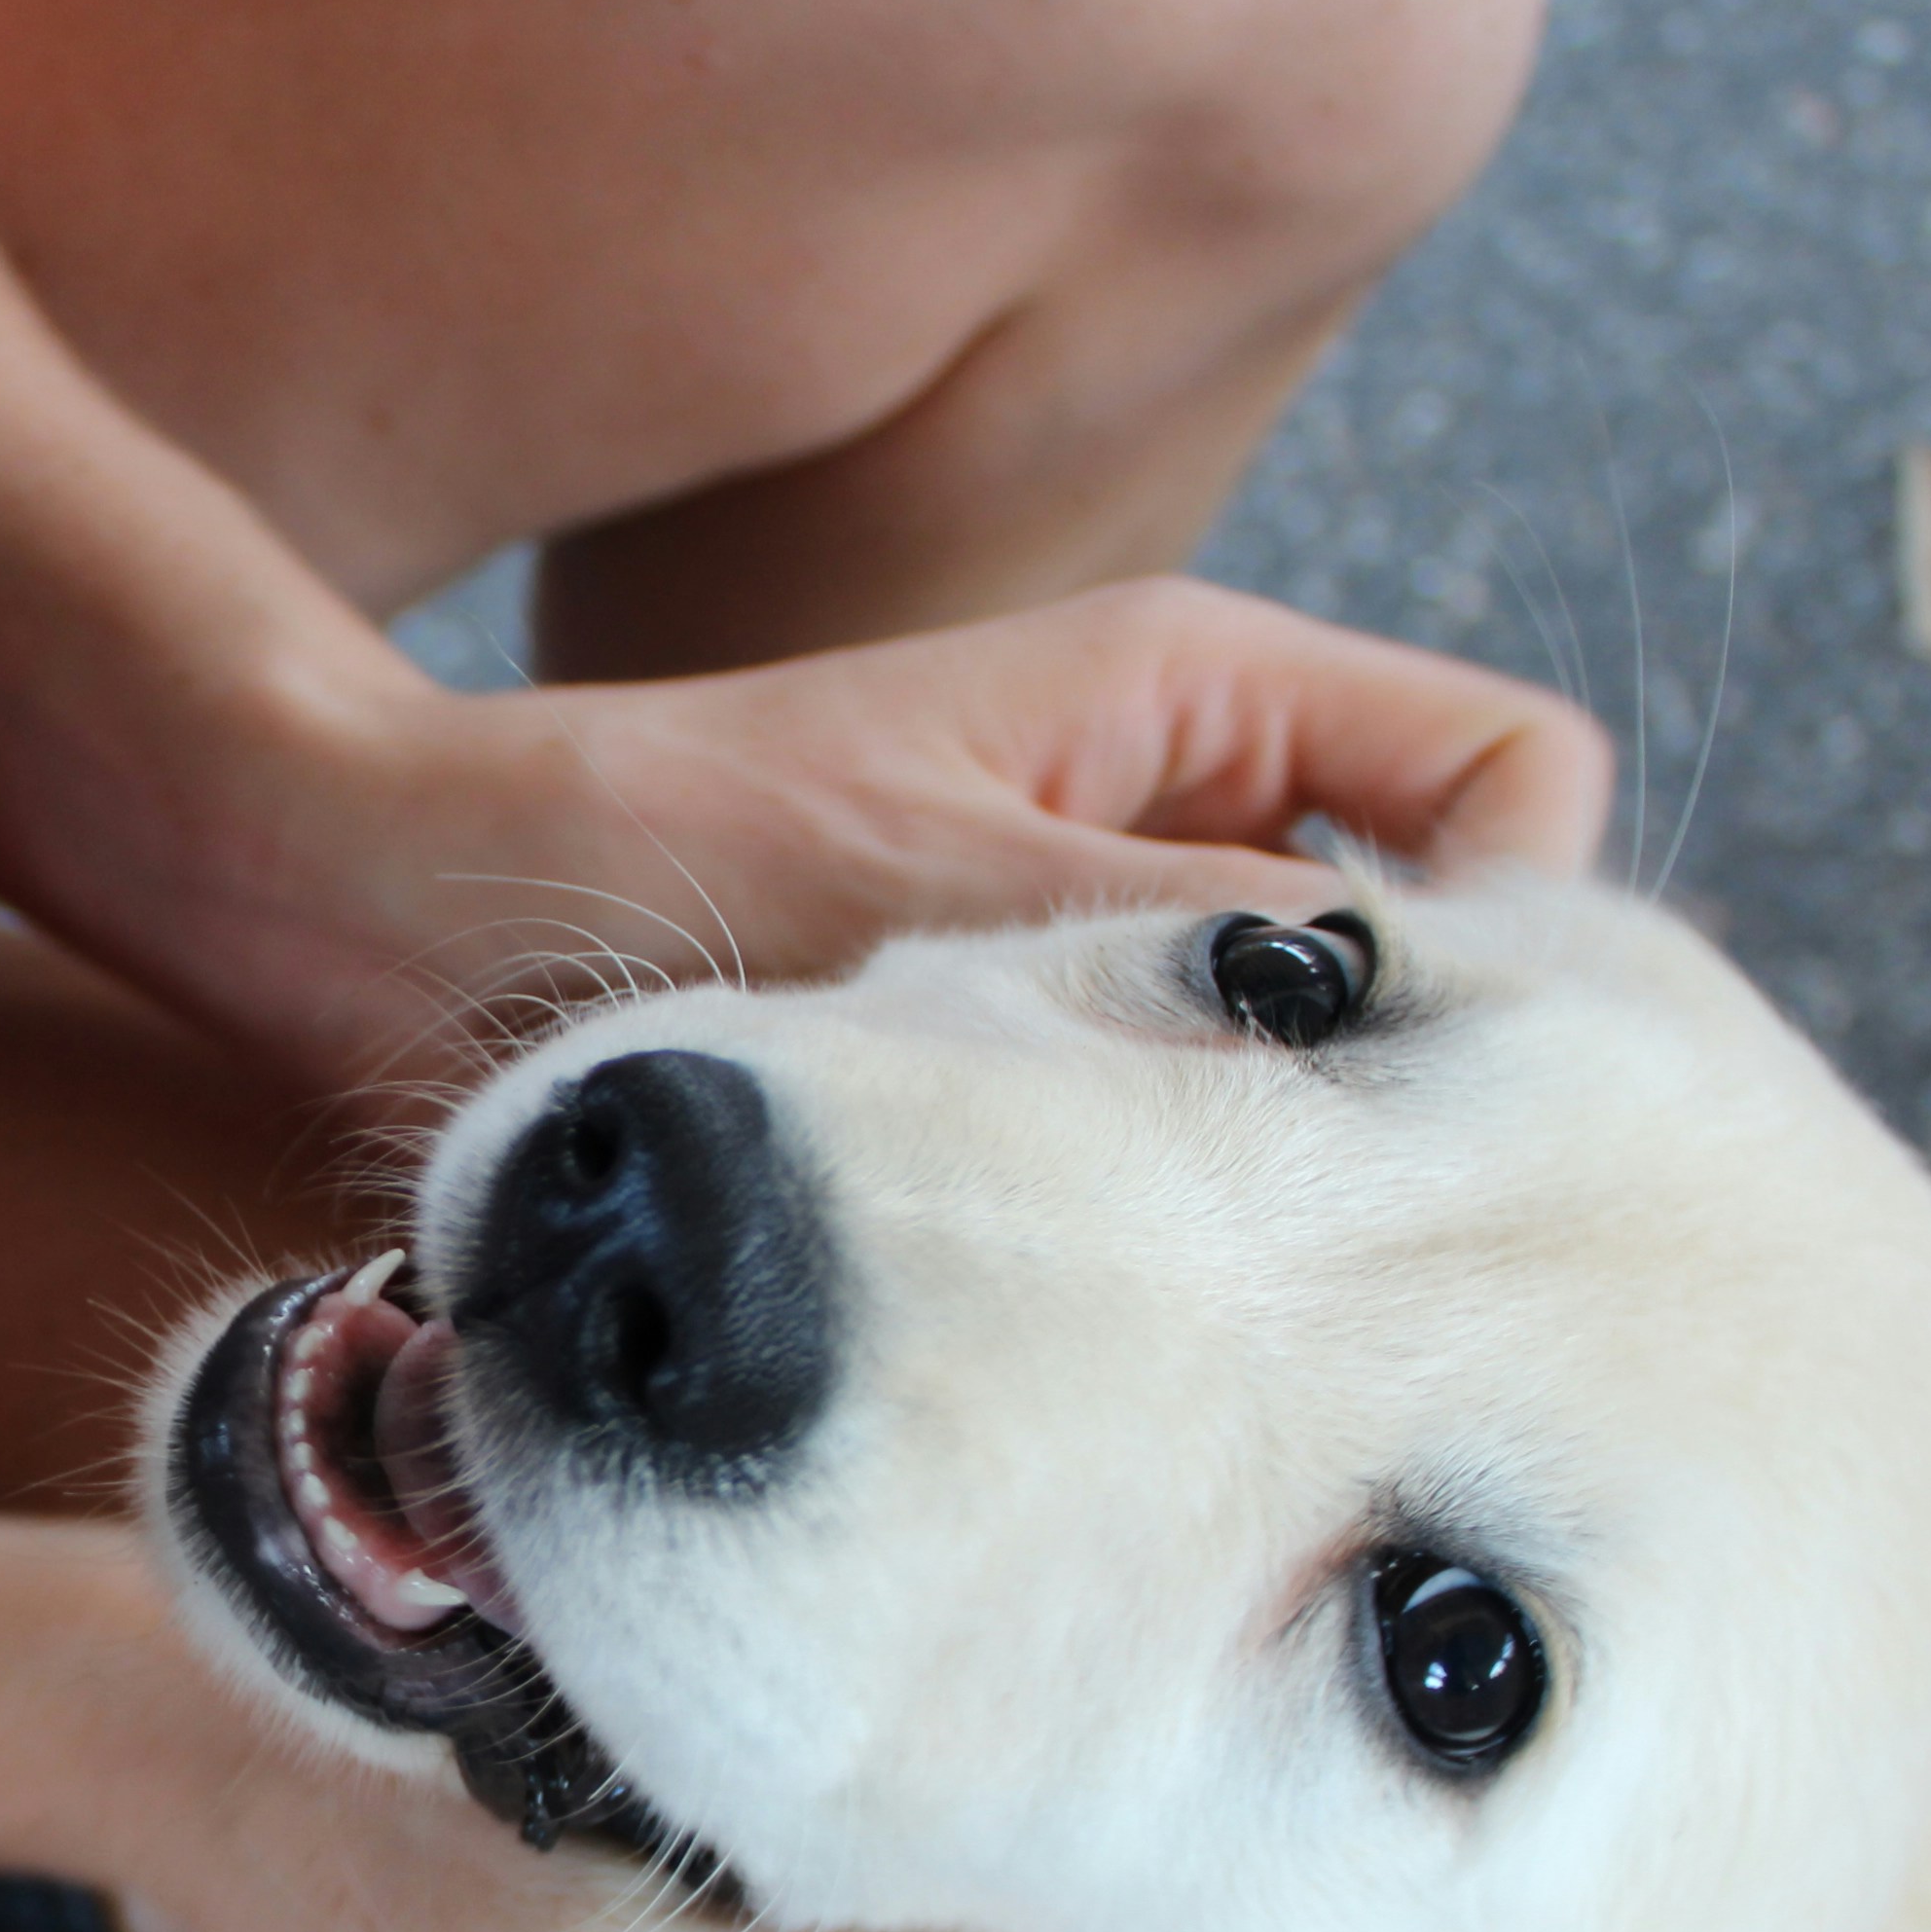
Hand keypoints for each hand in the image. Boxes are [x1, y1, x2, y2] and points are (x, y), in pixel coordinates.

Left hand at [205, 577, 1611, 1087]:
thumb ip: (1220, 952)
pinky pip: (1168, 1113)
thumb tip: (1444, 1034)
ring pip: (1307, 1050)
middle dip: (1395, 1061)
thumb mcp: (966, 899)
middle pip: (1444, 925)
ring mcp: (1108, 910)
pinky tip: (1043, 1246)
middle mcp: (1184, 788)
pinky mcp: (1020, 1027)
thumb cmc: (660, 857)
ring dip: (1246, 1141)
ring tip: (1126, 1214)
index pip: (1518, 776)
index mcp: (1206, 685)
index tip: (1399, 1060)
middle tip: (1285, 1191)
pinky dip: (1138, 1185)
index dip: (1515, 916)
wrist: (412, 915)